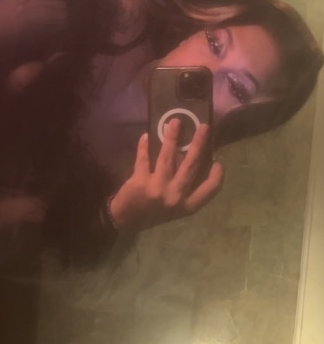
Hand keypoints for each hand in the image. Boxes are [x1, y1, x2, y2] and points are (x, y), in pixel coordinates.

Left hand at [108, 119, 223, 231]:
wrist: (126, 221)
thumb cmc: (154, 213)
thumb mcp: (175, 208)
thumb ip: (186, 190)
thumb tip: (193, 159)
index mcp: (187, 205)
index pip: (210, 189)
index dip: (217, 174)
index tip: (217, 161)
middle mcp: (174, 197)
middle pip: (190, 166)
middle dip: (198, 144)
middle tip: (204, 127)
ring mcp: (157, 188)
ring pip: (167, 158)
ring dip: (171, 138)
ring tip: (174, 122)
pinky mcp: (140, 182)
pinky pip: (143, 159)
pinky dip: (144, 146)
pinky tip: (145, 135)